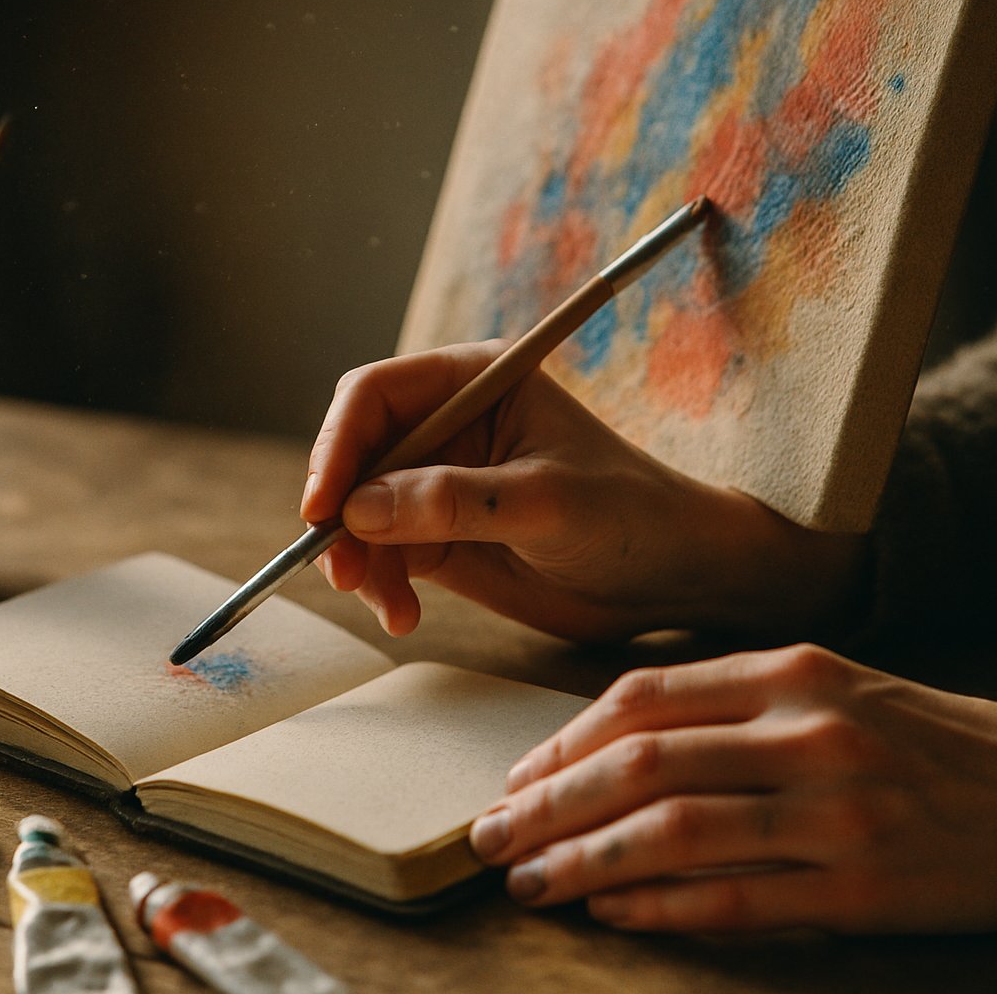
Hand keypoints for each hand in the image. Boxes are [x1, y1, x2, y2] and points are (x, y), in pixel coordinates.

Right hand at [301, 341, 865, 640]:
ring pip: (358, 513)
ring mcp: (437, 484)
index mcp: (475, 381)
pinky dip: (378, 586)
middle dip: (339, 513)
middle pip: (354, 455)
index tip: (323, 506)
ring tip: (390, 606)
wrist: (673, 579)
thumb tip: (358, 510)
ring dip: (358, 560)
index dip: (336, 445)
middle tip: (341, 570)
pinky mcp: (438, 538)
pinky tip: (404, 616)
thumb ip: (453, 500)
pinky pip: (380, 556)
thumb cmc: (630, 517)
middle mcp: (447, 426)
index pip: (375, 395)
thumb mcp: (545, 503)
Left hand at [469, 644, 996, 932]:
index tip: (516, 776)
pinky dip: (659, 909)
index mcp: (789, 672)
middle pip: (639, 766)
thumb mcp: (828, 688)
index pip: (641, 698)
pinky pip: (733, 901)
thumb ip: (726, 704)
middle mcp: (806, 732)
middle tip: (491, 836)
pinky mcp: (860, 888)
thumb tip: (607, 744)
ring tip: (531, 883)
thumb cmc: (919, 739)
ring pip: (672, 835)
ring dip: (584, 863)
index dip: (562, 741)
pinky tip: (612, 914)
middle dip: (547, 805)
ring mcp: (834, 812)